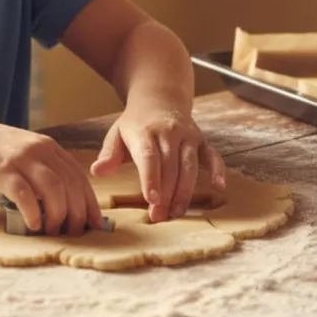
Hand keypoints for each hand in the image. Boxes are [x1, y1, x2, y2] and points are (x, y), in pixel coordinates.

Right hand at [0, 115, 103, 235]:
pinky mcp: (1, 170)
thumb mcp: (27, 153)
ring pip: (53, 188)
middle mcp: (40, 150)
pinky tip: (34, 225)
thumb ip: (45, 170)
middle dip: (77, 213)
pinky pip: (24, 194)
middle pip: (70, 184)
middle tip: (73, 233)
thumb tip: (66, 204)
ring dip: (58, 215)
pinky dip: (33, 213)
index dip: (90, 202)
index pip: (79, 176)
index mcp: (50, 147)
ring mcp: (21, 159)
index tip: (95, 224)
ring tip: (53, 231)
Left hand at [90, 102, 225, 222]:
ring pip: (190, 166)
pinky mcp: (201, 141)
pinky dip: (218, 170)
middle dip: (165, 194)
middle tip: (158, 218)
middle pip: (170, 166)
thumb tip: (97, 171)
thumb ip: (108, 154)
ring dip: (184, 191)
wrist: (159, 99)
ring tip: (176, 212)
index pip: (149, 156)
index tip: (151, 200)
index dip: (151, 178)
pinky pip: (212, 156)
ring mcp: (188, 136)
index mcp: (145, 131)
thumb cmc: (136, 124)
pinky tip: (219, 187)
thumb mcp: (117, 134)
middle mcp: (169, 132)